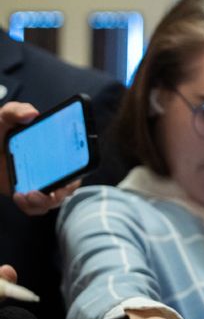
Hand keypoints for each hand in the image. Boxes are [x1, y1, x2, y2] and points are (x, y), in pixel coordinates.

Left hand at [0, 101, 83, 215]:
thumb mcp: (5, 117)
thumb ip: (17, 110)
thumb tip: (32, 114)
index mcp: (57, 149)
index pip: (78, 161)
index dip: (81, 168)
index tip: (72, 171)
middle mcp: (54, 168)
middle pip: (70, 185)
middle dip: (63, 191)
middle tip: (52, 190)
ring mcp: (41, 182)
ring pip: (53, 200)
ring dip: (44, 202)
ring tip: (28, 195)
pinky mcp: (28, 195)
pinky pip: (36, 208)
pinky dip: (30, 206)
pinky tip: (19, 196)